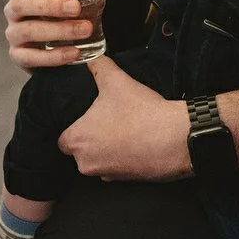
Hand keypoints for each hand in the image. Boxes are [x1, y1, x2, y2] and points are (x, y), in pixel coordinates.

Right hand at [3, 0, 117, 70]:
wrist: (60, 46)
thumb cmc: (66, 11)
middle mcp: (16, 9)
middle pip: (20, 3)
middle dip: (48, 5)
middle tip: (75, 7)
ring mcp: (15, 33)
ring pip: (28, 30)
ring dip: (58, 30)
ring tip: (85, 29)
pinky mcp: (20, 56)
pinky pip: (32, 57)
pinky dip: (54, 55)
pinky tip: (74, 52)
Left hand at [58, 57, 192, 181]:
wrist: (175, 138)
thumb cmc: (141, 113)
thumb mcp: (116, 81)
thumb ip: (98, 66)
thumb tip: (93, 57)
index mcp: (77, 140)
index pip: (62, 139)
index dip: (74, 128)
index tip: (88, 119)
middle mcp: (87, 163)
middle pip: (80, 152)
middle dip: (92, 139)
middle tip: (108, 122)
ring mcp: (107, 175)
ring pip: (99, 161)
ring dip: (108, 150)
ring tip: (124, 130)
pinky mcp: (126, 182)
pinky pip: (118, 169)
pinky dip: (124, 159)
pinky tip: (137, 142)